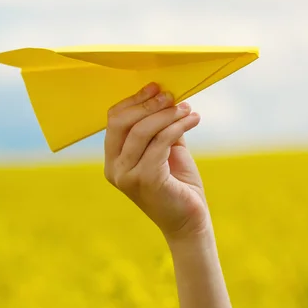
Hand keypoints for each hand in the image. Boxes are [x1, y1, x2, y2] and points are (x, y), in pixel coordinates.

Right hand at [104, 82, 210, 240]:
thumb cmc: (178, 185)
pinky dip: (178, 127)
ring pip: (143, 131)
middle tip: (172, 96)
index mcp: (114, 160)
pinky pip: (160, 143)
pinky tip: (193, 119)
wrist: (189, 221)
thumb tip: (167, 96)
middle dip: (149, 104)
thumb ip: (162, 126)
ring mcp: (127, 176)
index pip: (114, 120)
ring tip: (187, 109)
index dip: (134, 100)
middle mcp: (115, 169)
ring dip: (167, 114)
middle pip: (123, 122)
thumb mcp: (167, 149)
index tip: (156, 87)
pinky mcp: (146, 180)